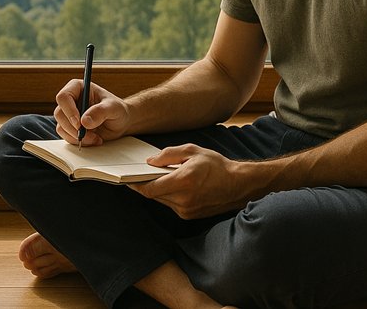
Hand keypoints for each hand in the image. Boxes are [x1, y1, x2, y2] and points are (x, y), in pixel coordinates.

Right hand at [53, 79, 130, 145]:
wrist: (121, 122)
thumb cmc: (118, 110)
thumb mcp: (114, 108)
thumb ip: (100, 112)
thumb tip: (84, 121)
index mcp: (78, 88)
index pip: (63, 97)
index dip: (69, 111)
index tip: (79, 123)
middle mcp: (71, 100)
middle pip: (59, 113)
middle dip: (73, 127)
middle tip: (87, 134)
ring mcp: (69, 114)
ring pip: (61, 127)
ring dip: (76, 136)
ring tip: (95, 137)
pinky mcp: (70, 127)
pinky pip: (66, 136)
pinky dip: (78, 141)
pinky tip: (93, 139)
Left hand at [129, 144, 251, 219]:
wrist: (238, 184)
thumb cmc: (217, 165)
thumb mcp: (192, 151)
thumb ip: (169, 155)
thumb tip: (150, 162)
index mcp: (183, 181)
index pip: (150, 188)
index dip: (135, 184)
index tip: (127, 179)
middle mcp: (183, 199)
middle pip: (153, 195)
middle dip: (145, 185)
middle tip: (139, 175)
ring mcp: (186, 210)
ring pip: (161, 201)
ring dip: (157, 190)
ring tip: (158, 178)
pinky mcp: (189, 215)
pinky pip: (171, 205)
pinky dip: (168, 196)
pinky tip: (172, 186)